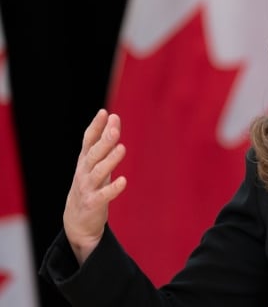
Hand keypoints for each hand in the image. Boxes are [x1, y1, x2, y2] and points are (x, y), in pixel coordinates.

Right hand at [63, 109, 127, 263]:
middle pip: (94, 154)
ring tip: (122, 148)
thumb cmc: (90, 186)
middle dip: (104, 141)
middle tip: (115, 128)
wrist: (77, 222)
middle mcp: (83, 172)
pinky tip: (123, 181)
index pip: (88, 141)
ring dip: (110, 160)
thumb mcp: (96, 164)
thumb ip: (104, 143)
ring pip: (98, 172)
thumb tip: (114, 119)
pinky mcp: (93, 204)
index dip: (96, 127)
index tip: (104, 113)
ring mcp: (87, 188)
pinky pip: (103, 195)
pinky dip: (113, 188)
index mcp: (84, 161)